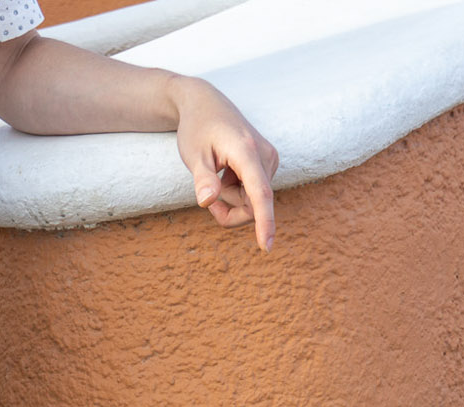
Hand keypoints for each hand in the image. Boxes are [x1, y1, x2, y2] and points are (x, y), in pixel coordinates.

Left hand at [170, 76, 277, 247]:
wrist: (205, 104)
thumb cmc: (197, 129)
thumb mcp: (193, 155)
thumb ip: (203, 179)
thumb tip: (207, 201)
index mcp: (247, 152)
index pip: (260, 194)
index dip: (264, 222)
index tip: (265, 246)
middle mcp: (266, 156)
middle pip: (253, 206)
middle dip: (229, 211)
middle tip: (206, 197)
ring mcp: (270, 160)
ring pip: (254, 202)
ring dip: (231, 199)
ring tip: (216, 176)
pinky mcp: (269, 163)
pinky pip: (255, 193)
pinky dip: (237, 192)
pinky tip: (226, 173)